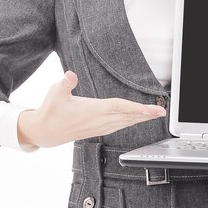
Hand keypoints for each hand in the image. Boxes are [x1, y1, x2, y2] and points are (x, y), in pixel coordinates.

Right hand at [17, 70, 165, 147]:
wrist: (44, 132)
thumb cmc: (50, 110)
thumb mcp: (54, 93)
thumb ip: (64, 83)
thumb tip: (70, 75)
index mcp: (92, 110)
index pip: (119, 108)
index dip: (136, 109)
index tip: (150, 110)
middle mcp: (98, 121)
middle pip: (127, 117)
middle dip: (146, 114)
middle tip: (162, 112)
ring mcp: (99, 127)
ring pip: (125, 123)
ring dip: (141, 118)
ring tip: (155, 114)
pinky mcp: (98, 130)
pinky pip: (119, 126)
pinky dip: (131, 122)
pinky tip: (137, 119)